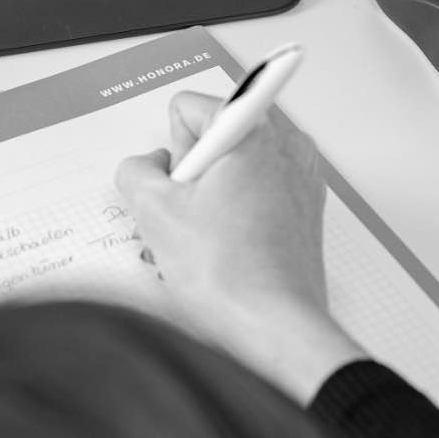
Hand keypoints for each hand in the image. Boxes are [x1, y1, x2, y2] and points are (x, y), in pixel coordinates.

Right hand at [115, 91, 364, 403]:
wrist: (276, 330)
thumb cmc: (228, 275)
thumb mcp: (153, 211)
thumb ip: (135, 170)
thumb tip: (145, 168)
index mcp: (253, 132)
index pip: (188, 108)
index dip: (171, 151)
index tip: (184, 187)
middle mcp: (286, 146)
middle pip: (212, 135)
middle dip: (191, 171)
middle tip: (193, 215)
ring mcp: (300, 179)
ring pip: (230, 167)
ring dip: (208, 196)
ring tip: (209, 237)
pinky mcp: (303, 210)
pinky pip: (252, 193)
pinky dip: (232, 213)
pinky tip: (225, 248)